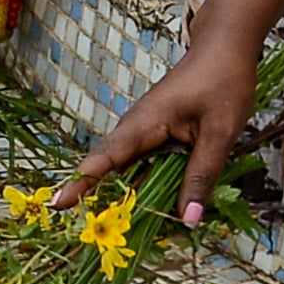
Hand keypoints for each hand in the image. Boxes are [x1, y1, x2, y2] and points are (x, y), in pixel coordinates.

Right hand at [64, 29, 259, 226]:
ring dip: (126, 197)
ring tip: (120, 230)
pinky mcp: (157, 134)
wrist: (225, 48)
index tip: (57, 203)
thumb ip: (202, 176)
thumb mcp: (220, 133)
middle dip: (98, 199)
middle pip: (111, 169)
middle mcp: (136, 128)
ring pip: (130, 170)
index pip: (106, 158)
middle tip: (90, 235)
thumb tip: (187, 220)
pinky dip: (147, 185)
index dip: (82, 183)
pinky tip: (155, 207)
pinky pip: (146, 165)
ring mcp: (145, 131)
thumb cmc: (222, 83)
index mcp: (144, 124)